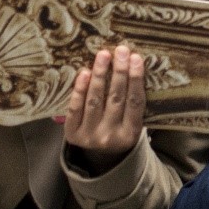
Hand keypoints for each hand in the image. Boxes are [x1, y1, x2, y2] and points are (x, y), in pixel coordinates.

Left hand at [63, 45, 145, 174]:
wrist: (100, 158)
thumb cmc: (121, 130)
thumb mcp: (133, 123)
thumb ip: (134, 103)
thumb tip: (134, 65)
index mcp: (130, 134)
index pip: (135, 102)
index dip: (135, 79)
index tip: (136, 58)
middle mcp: (110, 136)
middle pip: (116, 99)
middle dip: (119, 72)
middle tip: (120, 50)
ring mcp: (90, 136)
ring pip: (95, 101)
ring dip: (100, 75)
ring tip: (103, 55)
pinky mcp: (72, 134)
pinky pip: (75, 108)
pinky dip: (80, 90)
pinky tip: (85, 73)